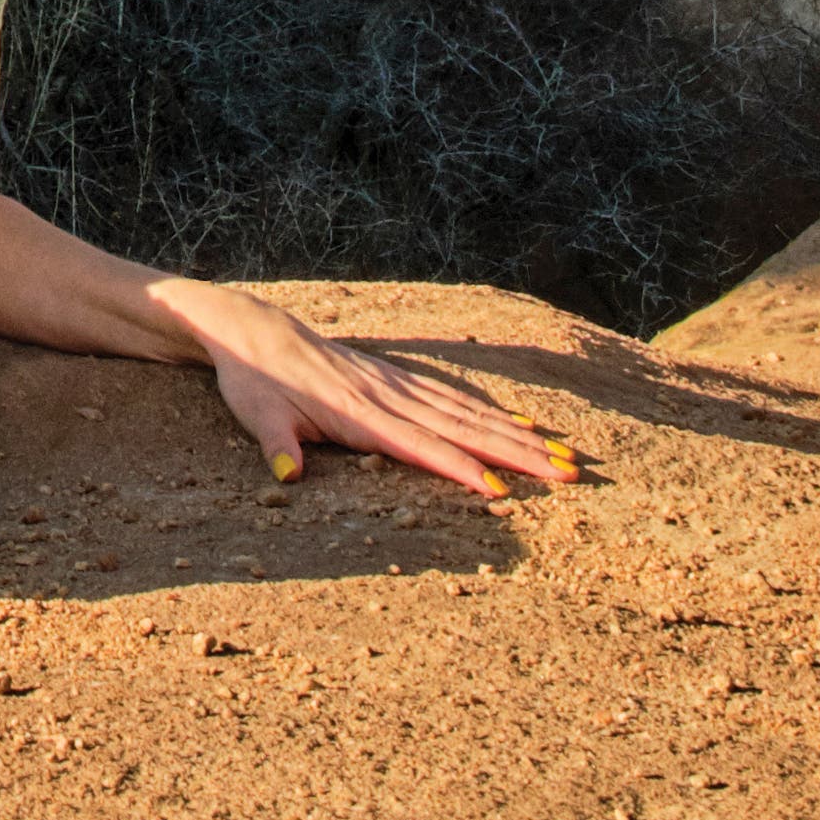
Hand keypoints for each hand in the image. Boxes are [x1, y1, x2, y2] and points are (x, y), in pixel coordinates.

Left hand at [147, 279, 575, 503]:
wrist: (252, 330)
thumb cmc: (253, 381)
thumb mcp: (257, 414)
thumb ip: (277, 444)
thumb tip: (287, 476)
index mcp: (358, 412)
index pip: (420, 446)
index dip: (460, 468)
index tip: (501, 489)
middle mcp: (387, 396)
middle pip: (462, 428)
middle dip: (516, 454)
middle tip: (567, 473)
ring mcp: (396, 384)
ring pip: (467, 412)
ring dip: (515, 436)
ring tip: (561, 454)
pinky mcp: (396, 378)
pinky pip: (452, 397)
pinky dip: (488, 411)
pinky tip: (518, 423)